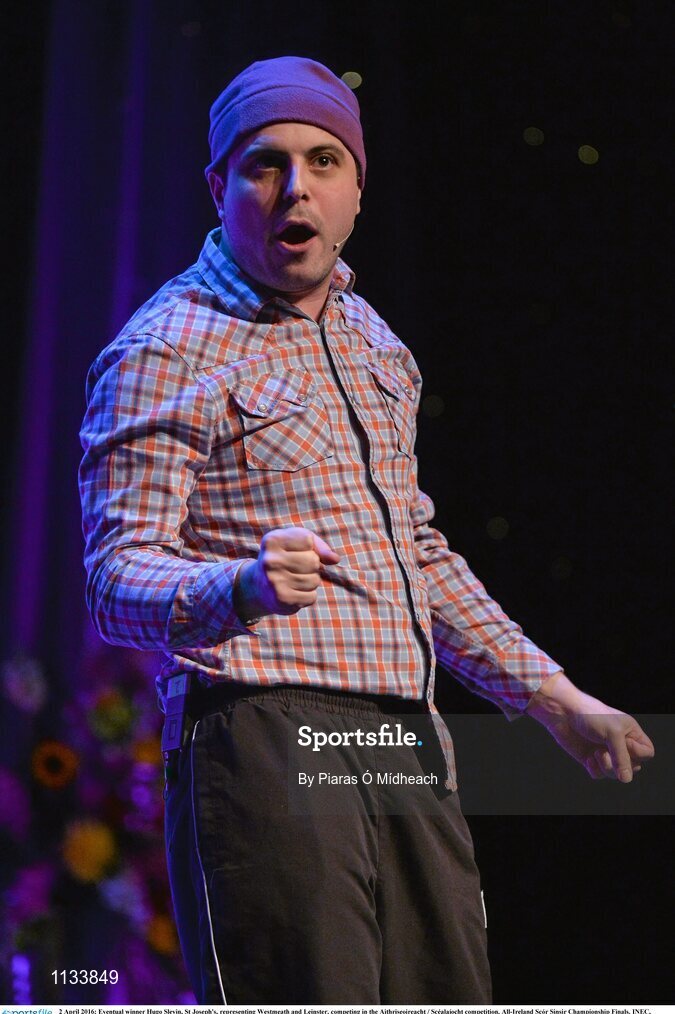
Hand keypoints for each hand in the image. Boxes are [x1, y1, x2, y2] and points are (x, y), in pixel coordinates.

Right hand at [234, 527, 339, 620]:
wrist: (258, 586)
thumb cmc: (284, 558)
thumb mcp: (297, 543)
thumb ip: (318, 545)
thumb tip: (335, 559)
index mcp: (272, 541)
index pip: (308, 540)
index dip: (308, 547)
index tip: (293, 551)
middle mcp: (270, 561)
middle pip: (314, 561)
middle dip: (311, 566)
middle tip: (294, 569)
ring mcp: (275, 581)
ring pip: (315, 580)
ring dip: (310, 582)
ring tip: (293, 580)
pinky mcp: (282, 600)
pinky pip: (311, 597)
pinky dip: (307, 596)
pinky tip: (293, 593)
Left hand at [526, 673, 654, 782]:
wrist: (563, 714)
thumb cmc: (591, 716)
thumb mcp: (612, 733)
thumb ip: (622, 757)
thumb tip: (626, 780)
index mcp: (630, 732)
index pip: (647, 753)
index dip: (638, 753)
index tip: (623, 743)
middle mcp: (620, 743)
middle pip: (634, 767)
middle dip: (620, 763)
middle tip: (606, 750)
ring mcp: (606, 752)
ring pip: (616, 774)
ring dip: (607, 767)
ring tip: (596, 753)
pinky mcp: (591, 759)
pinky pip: (600, 775)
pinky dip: (595, 769)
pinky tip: (588, 758)